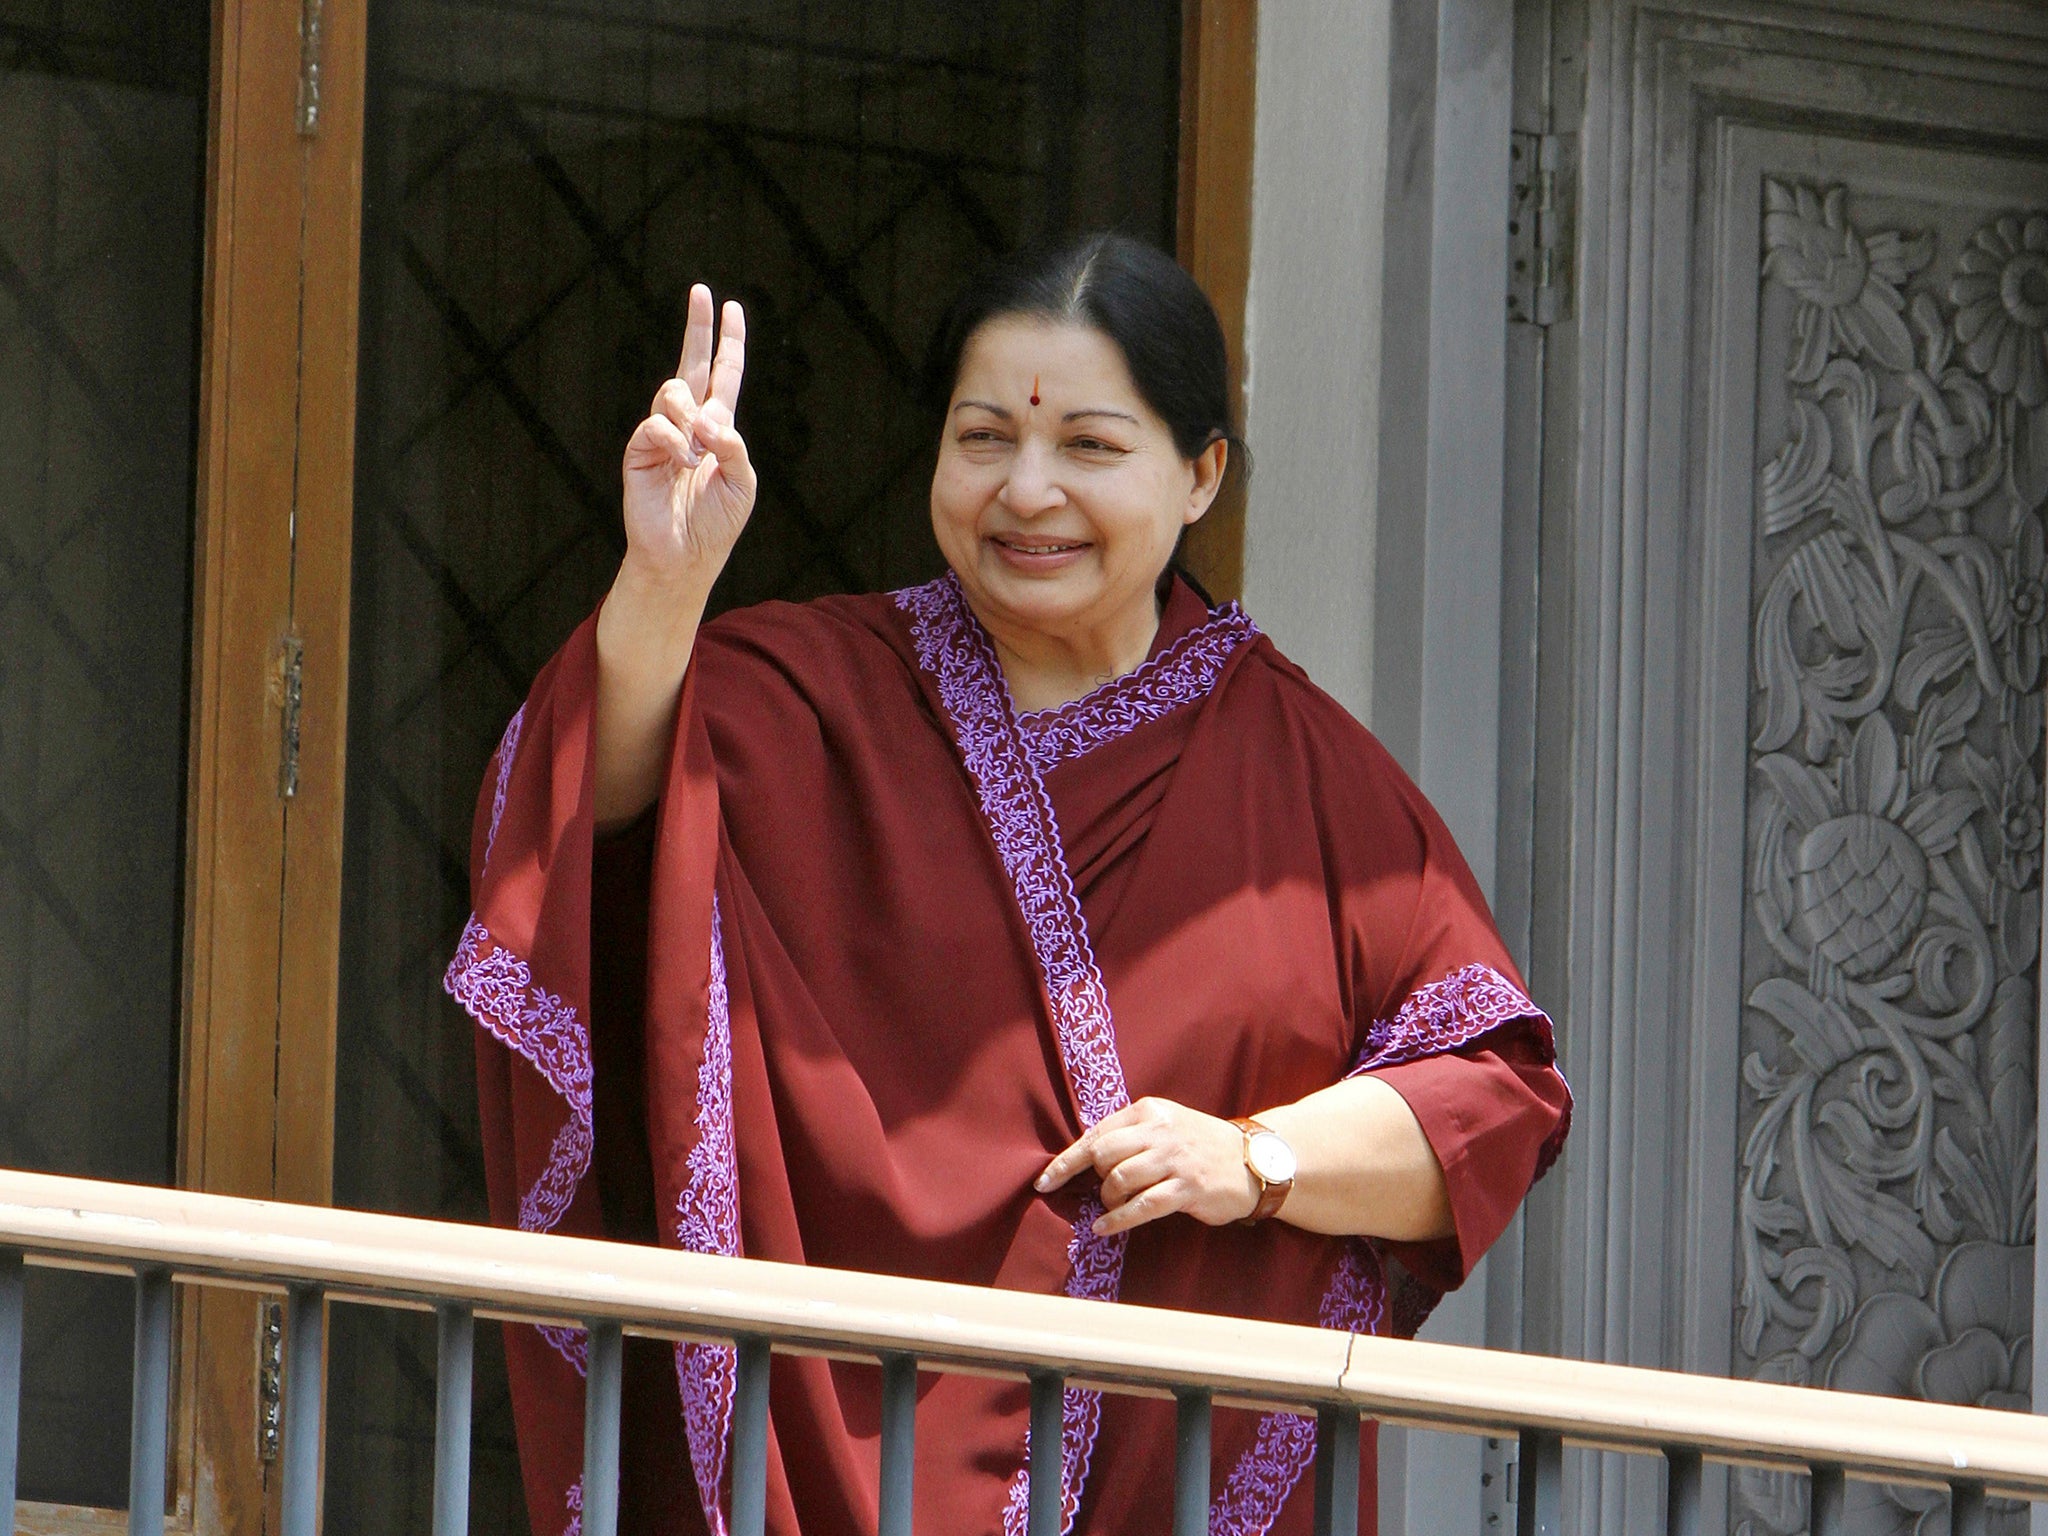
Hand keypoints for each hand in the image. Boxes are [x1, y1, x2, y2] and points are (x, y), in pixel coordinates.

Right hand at [620, 283, 755, 597]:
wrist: (684, 557)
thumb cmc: (716, 522)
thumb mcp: (742, 482)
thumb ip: (734, 445)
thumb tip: (707, 418)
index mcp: (717, 428)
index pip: (724, 376)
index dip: (729, 343)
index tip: (733, 309)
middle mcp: (688, 423)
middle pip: (692, 363)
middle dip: (697, 327)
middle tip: (701, 291)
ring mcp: (662, 434)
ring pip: (674, 392)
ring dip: (692, 417)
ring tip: (697, 454)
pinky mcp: (639, 449)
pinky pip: (656, 424)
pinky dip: (676, 440)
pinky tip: (683, 462)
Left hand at [1035, 1097, 1257, 1236]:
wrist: (1252, 1160)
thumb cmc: (1199, 1145)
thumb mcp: (1165, 1126)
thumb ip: (1130, 1135)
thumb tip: (1085, 1159)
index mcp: (1149, 1111)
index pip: (1096, 1134)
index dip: (1066, 1161)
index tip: (1044, 1181)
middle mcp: (1160, 1131)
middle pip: (1102, 1156)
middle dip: (1095, 1179)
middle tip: (1105, 1190)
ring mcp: (1174, 1160)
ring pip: (1119, 1181)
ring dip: (1109, 1200)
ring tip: (1115, 1205)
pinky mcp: (1187, 1188)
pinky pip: (1141, 1207)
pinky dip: (1117, 1220)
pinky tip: (1103, 1227)